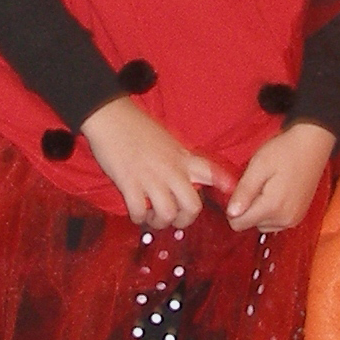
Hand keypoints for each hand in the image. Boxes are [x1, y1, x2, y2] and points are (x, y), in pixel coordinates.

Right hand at [80, 96, 234, 228]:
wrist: (111, 116)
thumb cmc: (138, 128)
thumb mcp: (169, 143)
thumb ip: (181, 161)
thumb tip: (188, 180)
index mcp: (183, 158)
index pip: (212, 173)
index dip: (224, 186)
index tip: (228, 196)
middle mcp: (172, 170)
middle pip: (192, 207)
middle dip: (184, 220)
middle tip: (173, 218)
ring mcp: (151, 178)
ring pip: (167, 214)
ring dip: (159, 222)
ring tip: (152, 216)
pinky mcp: (129, 183)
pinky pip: (140, 212)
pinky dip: (138, 218)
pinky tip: (136, 211)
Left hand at [226, 121, 335, 231]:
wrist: (312, 144)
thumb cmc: (284, 151)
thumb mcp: (258, 166)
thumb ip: (244, 191)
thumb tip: (231, 213)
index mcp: (273, 207)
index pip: (239, 223)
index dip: (233, 207)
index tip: (240, 190)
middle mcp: (285, 219)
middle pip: (250, 224)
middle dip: (248, 207)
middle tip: (257, 184)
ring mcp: (293, 220)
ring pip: (262, 225)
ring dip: (259, 211)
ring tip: (267, 188)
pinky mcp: (298, 217)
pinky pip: (275, 223)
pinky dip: (271, 212)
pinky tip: (276, 193)